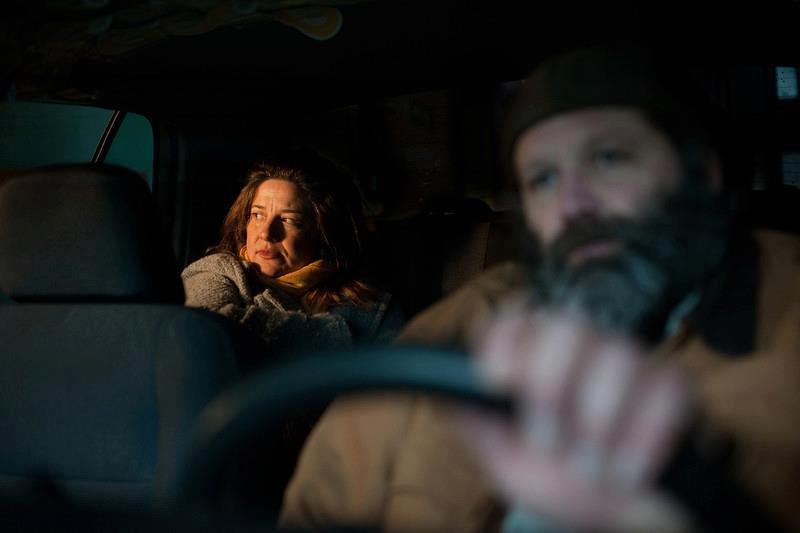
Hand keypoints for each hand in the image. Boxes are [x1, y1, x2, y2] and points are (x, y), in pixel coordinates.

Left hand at [460, 305, 695, 530]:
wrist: (618, 521)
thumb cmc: (559, 480)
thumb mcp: (507, 458)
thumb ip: (479, 421)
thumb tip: (447, 388)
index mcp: (537, 357)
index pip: (517, 317)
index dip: (504, 338)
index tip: (494, 379)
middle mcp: (584, 348)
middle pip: (567, 325)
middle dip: (550, 383)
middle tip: (545, 438)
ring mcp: (632, 362)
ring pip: (618, 355)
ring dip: (599, 421)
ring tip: (590, 467)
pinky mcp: (674, 388)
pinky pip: (666, 391)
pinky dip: (643, 439)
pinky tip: (628, 472)